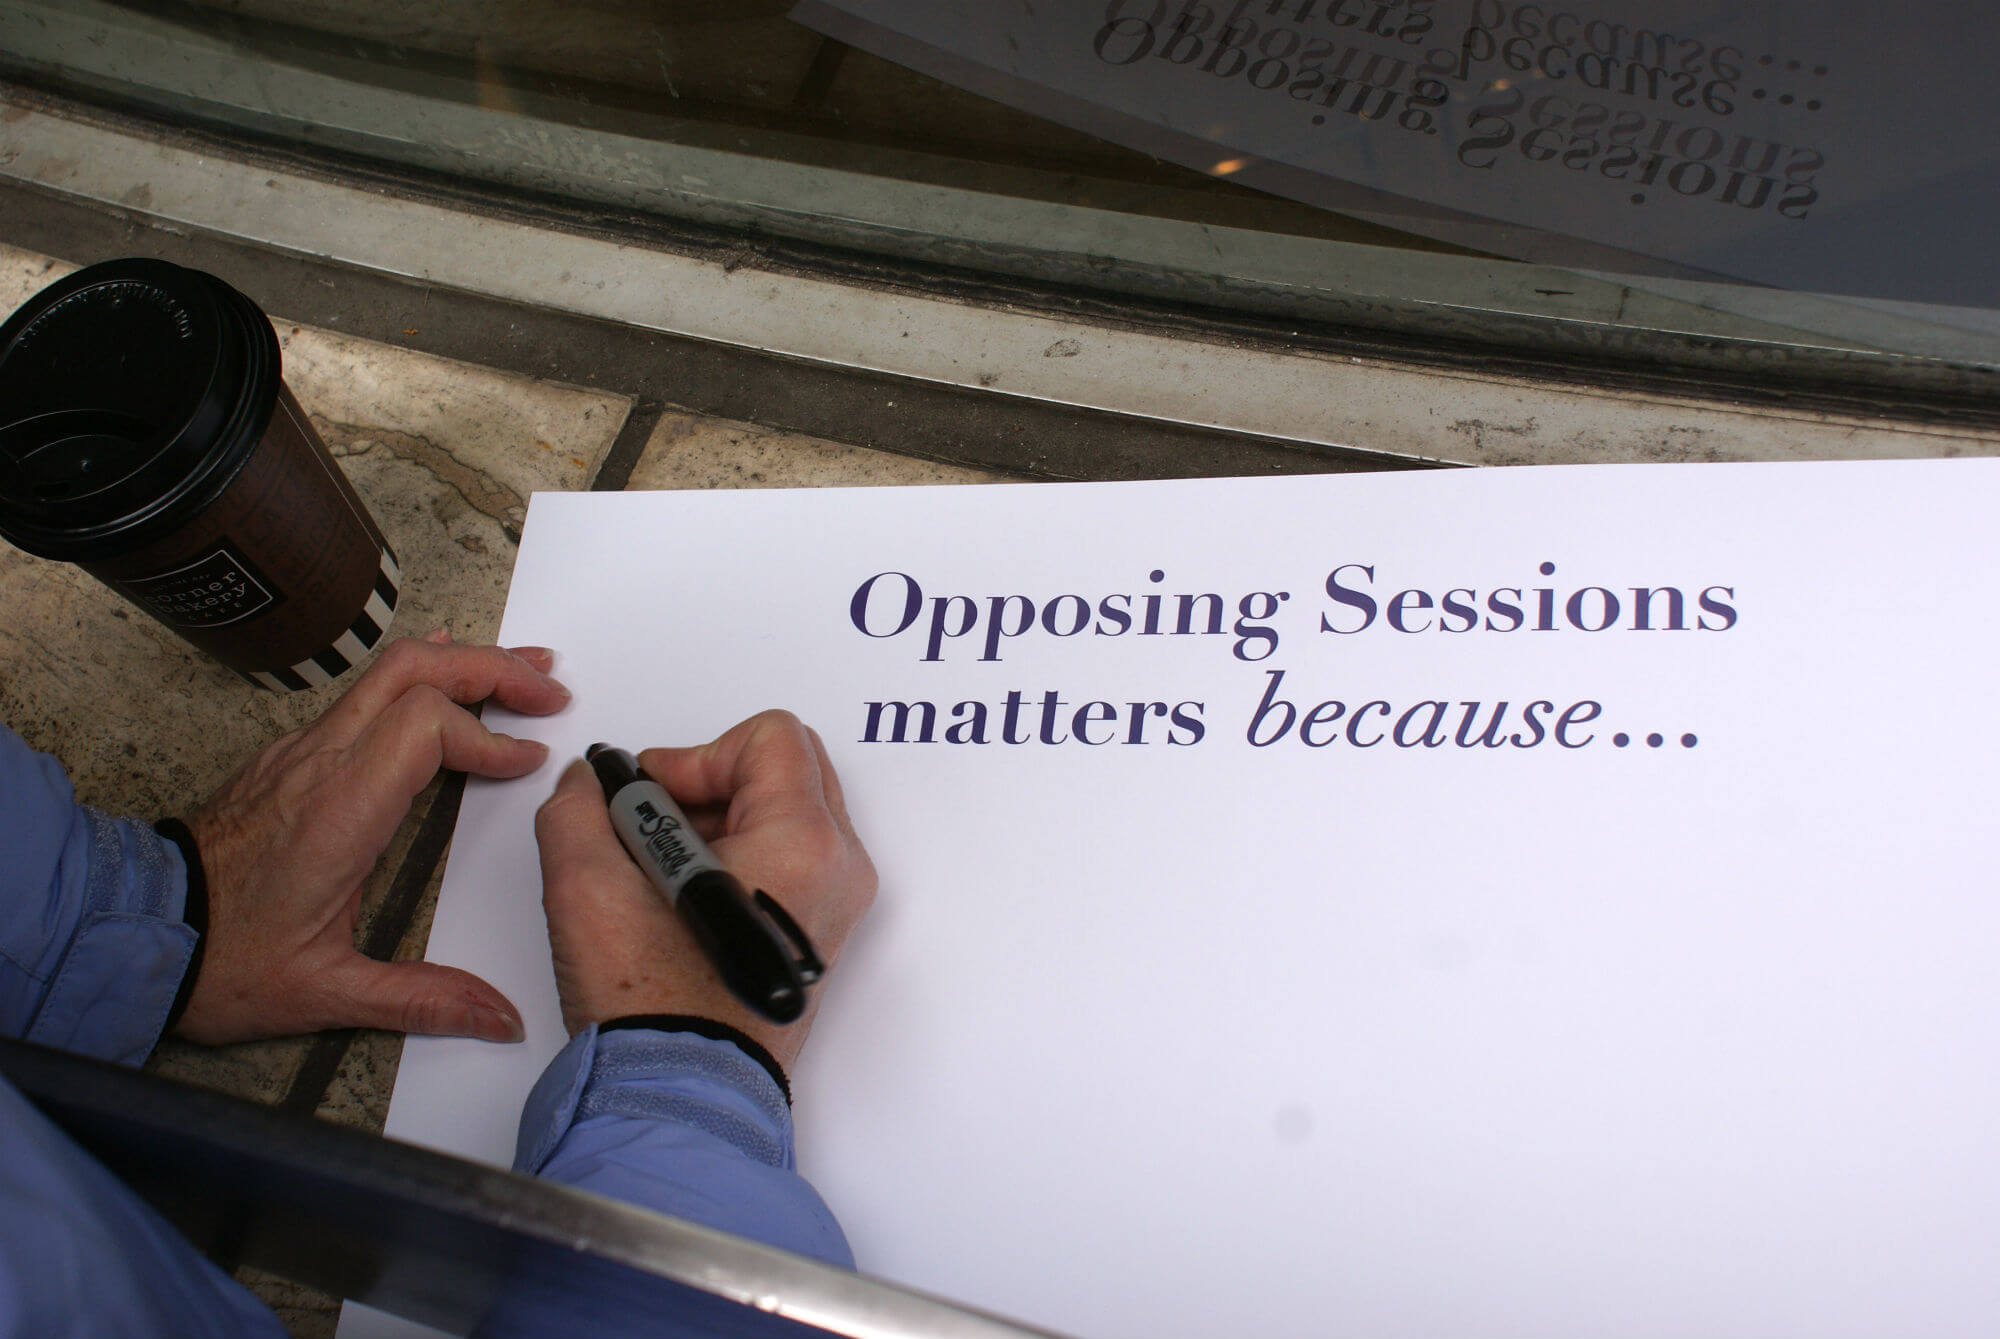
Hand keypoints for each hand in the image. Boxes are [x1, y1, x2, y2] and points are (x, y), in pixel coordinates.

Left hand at [175, 632, 570, 1044]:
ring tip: (519, 672)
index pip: (426, 726)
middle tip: (550, 687)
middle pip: (414, 670)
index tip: (528, 760)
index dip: (489, 735)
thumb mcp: (325, 993)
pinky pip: (364, 692)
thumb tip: (498, 1018)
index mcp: (339, 811)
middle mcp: (319, 763)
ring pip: (388, 670)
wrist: (138, 932)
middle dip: (492, 669)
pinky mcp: (292, 756)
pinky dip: (421, 678)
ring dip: (461, 663)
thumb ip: (420, 999)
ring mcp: (302, 751)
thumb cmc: (221, 959)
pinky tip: (444, 682)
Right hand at [533, 710, 876, 1073]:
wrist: (681, 1095)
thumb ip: (579, 809)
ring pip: (787, 808)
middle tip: (655, 824)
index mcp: (804, 844)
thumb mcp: (587, 889)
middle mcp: (838, 867)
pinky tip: (684, 894)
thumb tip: (591, 784)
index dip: (696, 754)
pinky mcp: (819, 929)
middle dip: (712, 779)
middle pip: (787, 765)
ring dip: (720, 818)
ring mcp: (835, 901)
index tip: (652, 797)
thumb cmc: (656, 1008)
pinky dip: (737, 853)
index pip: (770, 737)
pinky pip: (789, 854)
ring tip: (662, 868)